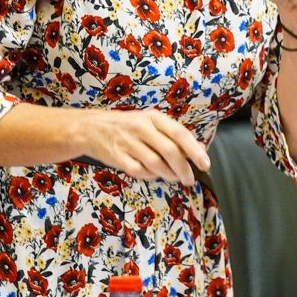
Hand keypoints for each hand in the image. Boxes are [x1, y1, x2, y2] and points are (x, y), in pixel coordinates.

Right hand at [84, 108, 209, 185]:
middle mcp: (141, 127)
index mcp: (152, 117)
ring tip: (175, 178)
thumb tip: (199, 148)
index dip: (194, 150)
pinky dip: (150, 176)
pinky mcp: (118, 157)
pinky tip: (154, 174)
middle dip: (184, 169)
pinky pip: (140, 171)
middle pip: (169, 151)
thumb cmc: (127, 125)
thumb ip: (172, 134)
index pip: (179, 133)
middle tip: (190, 179)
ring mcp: (128, 143)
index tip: (205, 164)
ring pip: (156, 164)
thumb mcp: (149, 122)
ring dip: (169, 174)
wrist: (91, 128)